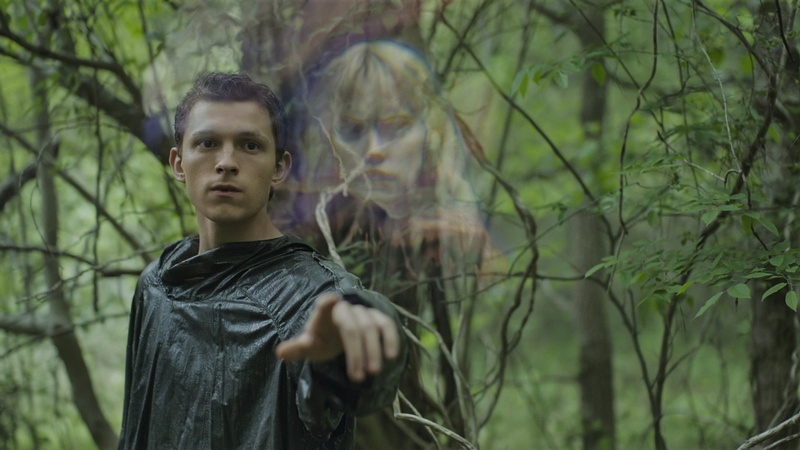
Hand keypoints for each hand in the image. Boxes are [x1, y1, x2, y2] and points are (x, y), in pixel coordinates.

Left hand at [275, 293, 399, 381]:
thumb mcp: (308, 345)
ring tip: (372, 372)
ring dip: (373, 351)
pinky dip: (391, 339)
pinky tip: (391, 356)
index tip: (332, 300)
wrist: (337, 333)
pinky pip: (386, 325)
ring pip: (371, 328)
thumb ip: (296, 349)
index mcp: (323, 314)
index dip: (327, 303)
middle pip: (352, 327)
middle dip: (356, 352)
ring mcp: (362, 312)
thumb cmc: (321, 339)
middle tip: (357, 377)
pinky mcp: (377, 317)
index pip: (323, 307)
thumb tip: (279, 353)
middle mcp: (344, 309)